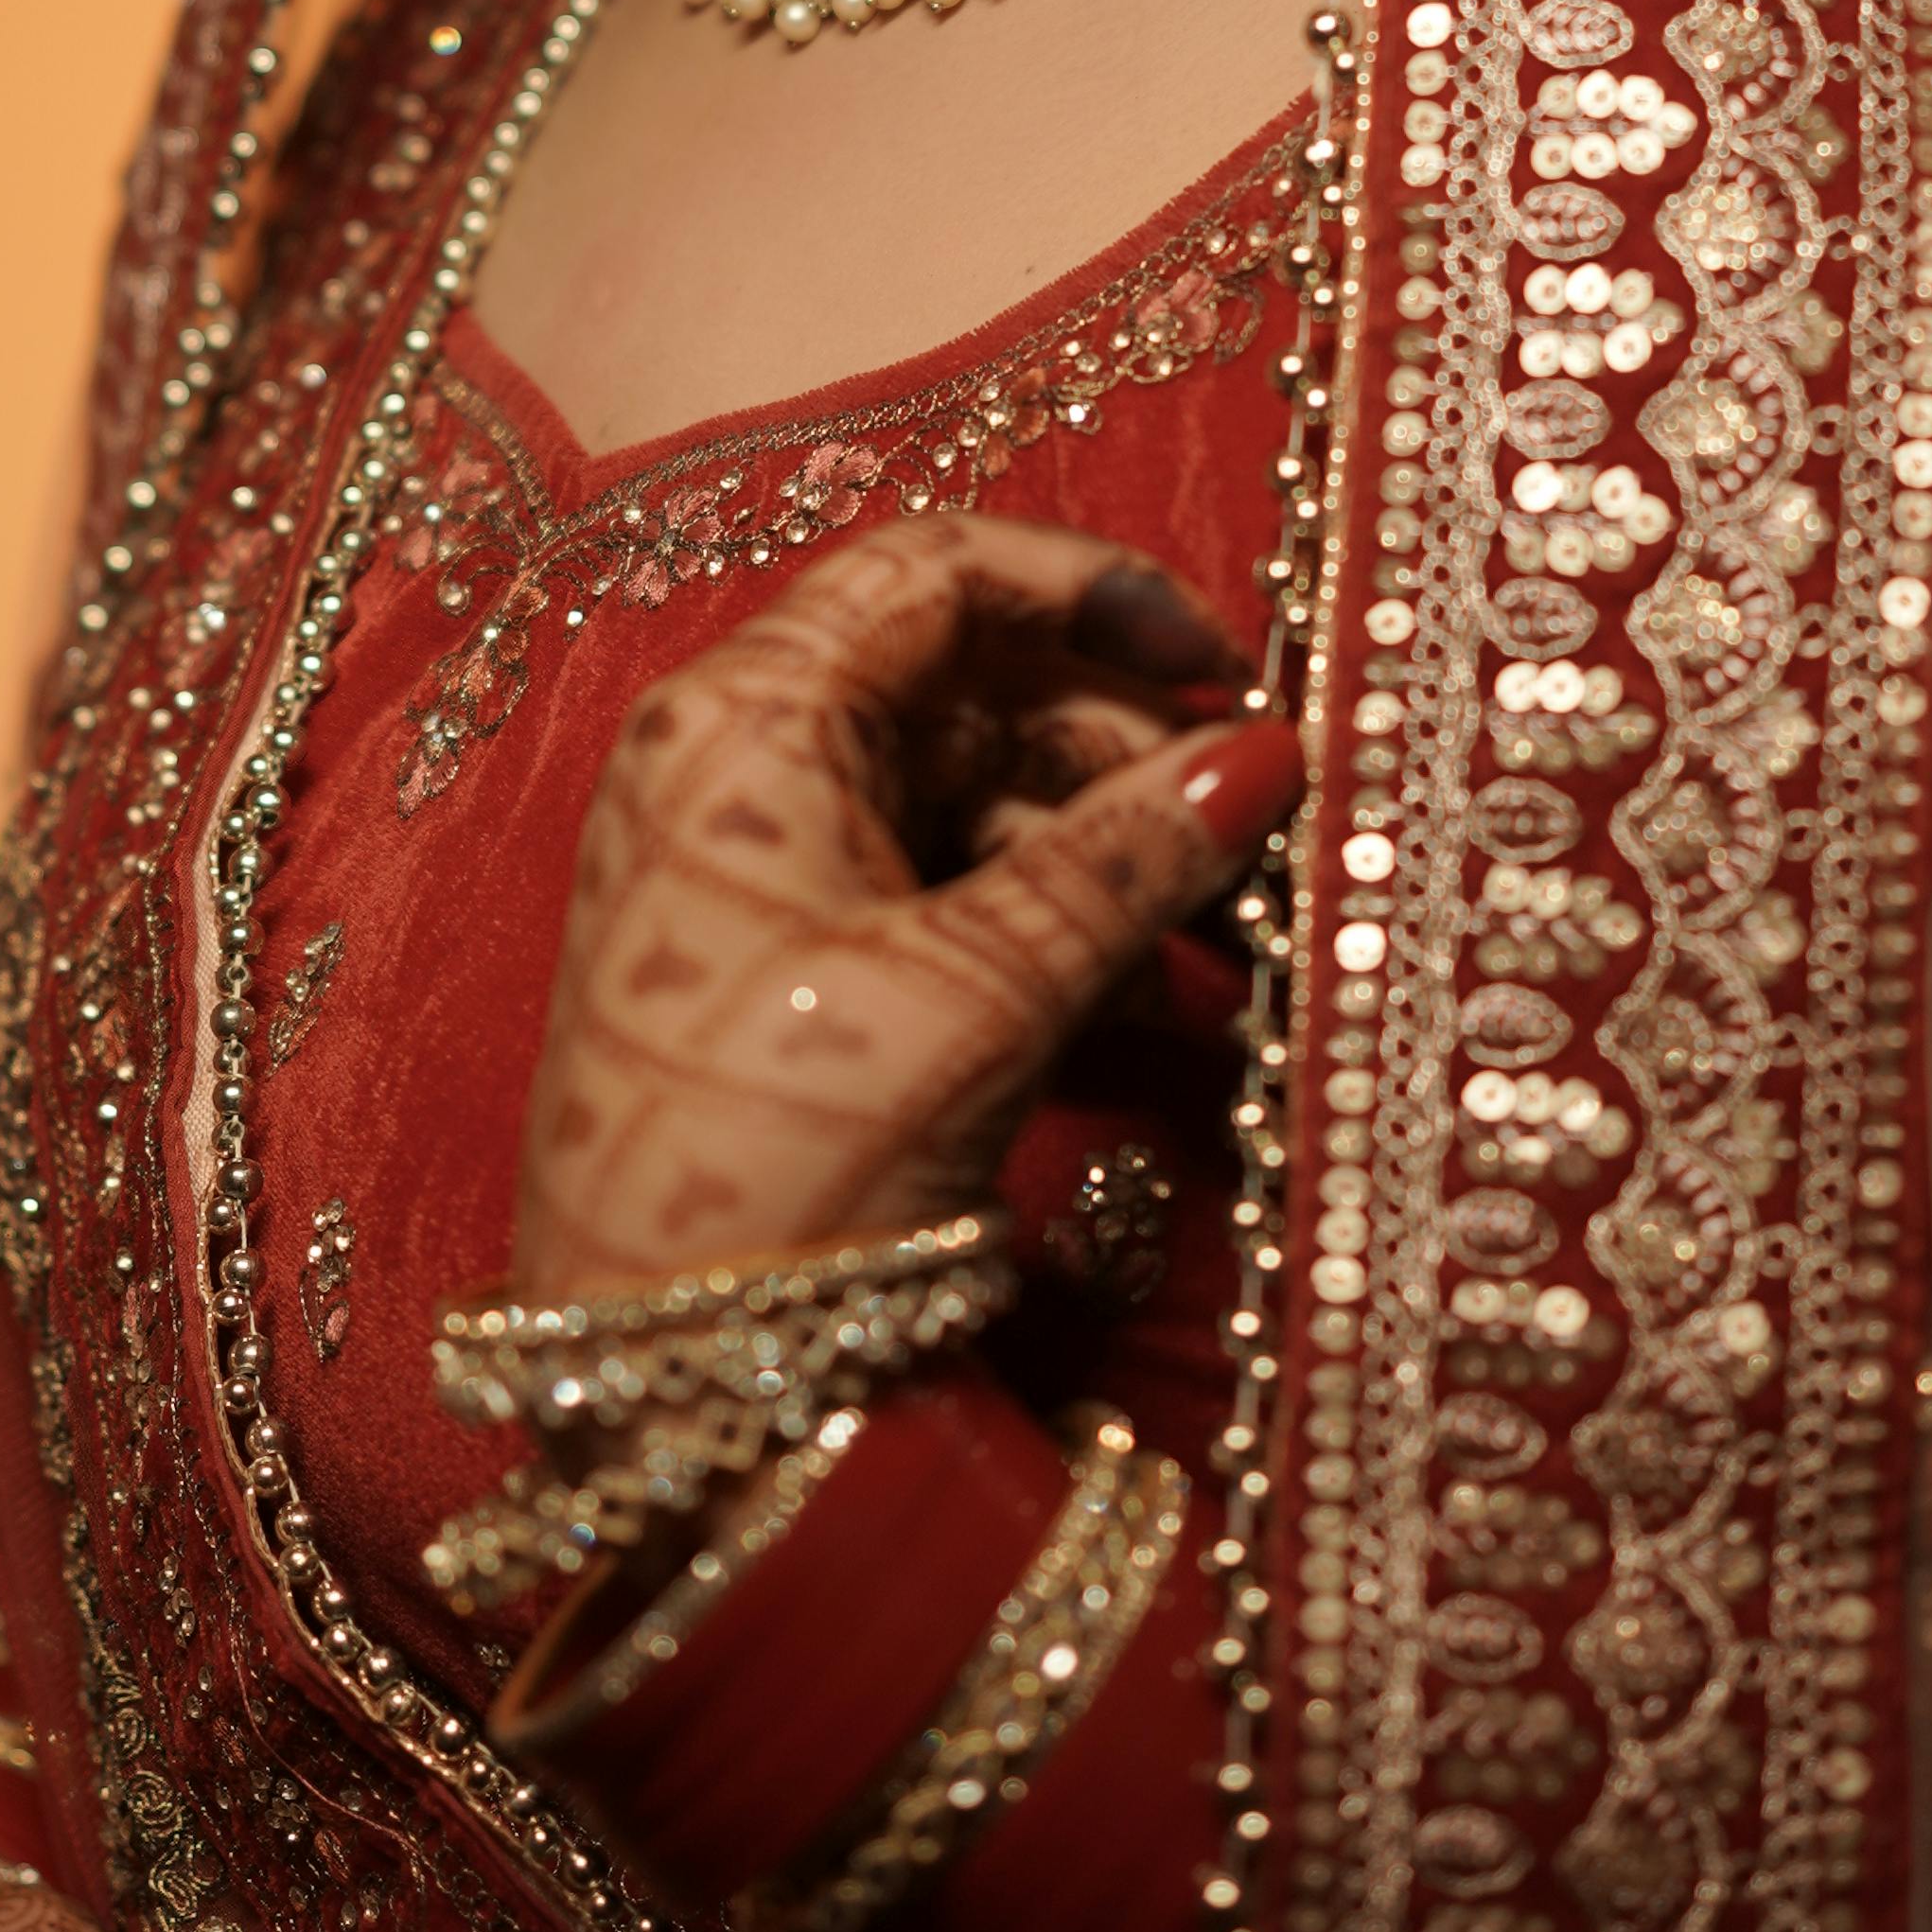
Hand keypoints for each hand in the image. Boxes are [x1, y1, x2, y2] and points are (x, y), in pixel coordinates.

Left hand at [507, 513, 1304, 1301]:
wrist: (664, 1360)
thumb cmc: (780, 1145)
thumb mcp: (982, 986)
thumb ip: (1131, 857)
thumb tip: (1267, 754)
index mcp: (746, 721)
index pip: (934, 572)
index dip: (1089, 591)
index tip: (1219, 659)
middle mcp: (743, 769)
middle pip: (970, 693)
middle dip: (1126, 756)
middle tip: (1263, 822)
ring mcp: (766, 871)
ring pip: (978, 808)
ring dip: (1116, 861)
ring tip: (1242, 938)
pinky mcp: (800, 969)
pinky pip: (954, 902)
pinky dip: (1060, 937)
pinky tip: (1172, 1013)